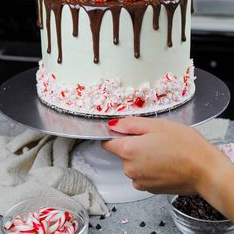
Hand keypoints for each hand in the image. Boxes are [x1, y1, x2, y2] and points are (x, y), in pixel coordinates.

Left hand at [102, 117, 225, 194]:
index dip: (115, 134)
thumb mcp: (157, 125)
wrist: (204, 170)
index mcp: (129, 150)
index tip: (126, 131)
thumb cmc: (185, 145)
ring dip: (143, 157)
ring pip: (133, 164)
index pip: (107, 142)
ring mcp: (140, 181)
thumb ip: (131, 124)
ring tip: (163, 150)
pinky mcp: (150, 189)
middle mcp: (130, 168)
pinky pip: (143, 175)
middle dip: (134, 144)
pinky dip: (150, 168)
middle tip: (155, 138)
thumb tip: (114, 124)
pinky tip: (165, 162)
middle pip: (122, 153)